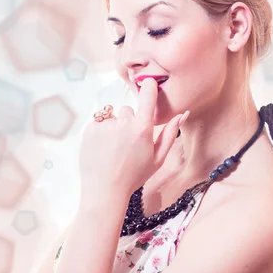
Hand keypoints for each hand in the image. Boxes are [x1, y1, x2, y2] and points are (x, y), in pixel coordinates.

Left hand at [79, 78, 187, 206]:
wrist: (104, 190)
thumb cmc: (133, 177)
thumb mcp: (157, 159)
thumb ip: (169, 134)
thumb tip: (182, 113)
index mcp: (142, 129)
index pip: (147, 96)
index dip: (148, 87)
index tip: (148, 82)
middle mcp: (123, 124)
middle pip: (127, 111)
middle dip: (128, 123)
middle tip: (127, 144)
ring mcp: (105, 126)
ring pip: (111, 118)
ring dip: (113, 129)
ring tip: (113, 150)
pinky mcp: (90, 129)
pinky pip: (98, 124)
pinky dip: (100, 133)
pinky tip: (102, 150)